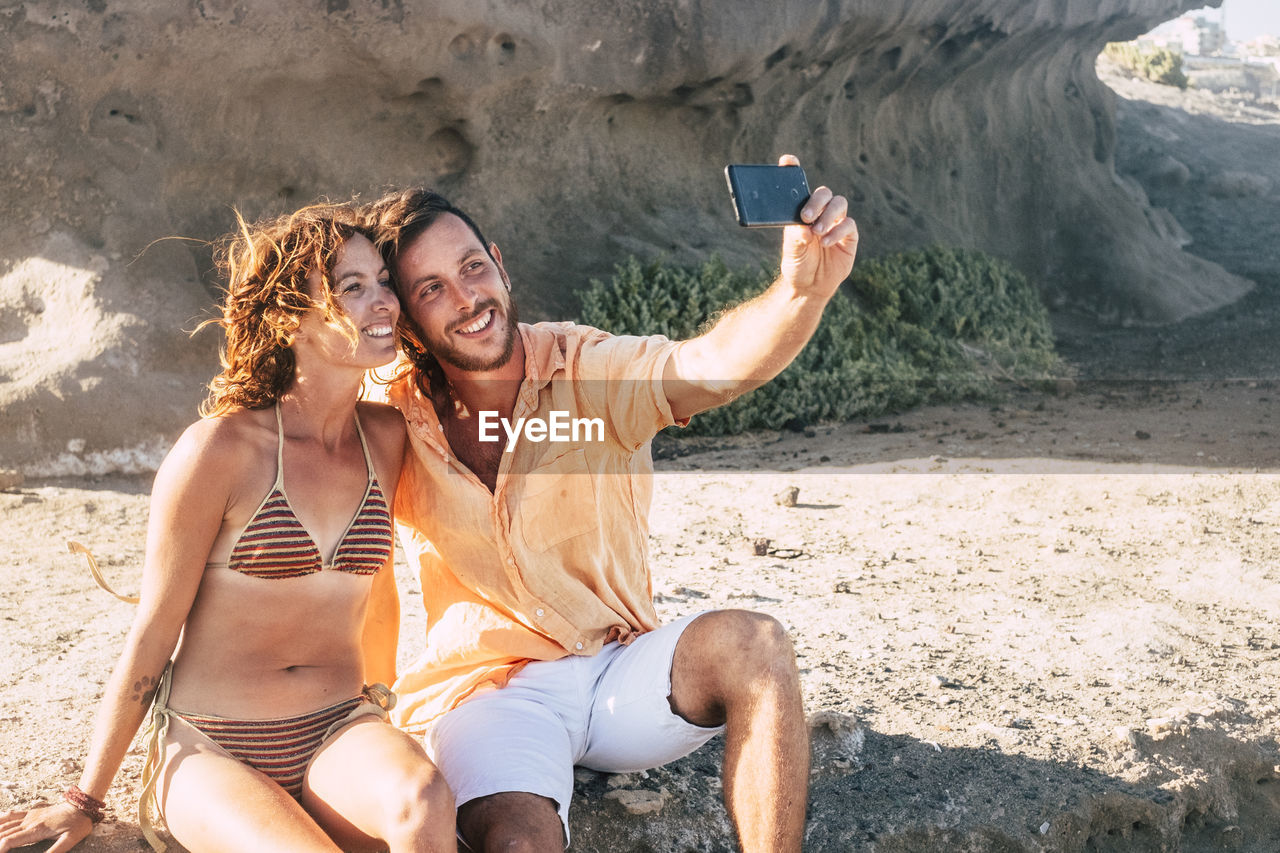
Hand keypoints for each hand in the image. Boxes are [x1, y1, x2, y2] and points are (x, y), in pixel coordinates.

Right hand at [0, 802, 92, 852]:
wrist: (82, 805)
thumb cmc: (78, 824)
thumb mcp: (70, 840)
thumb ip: (55, 851)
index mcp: (36, 830)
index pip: (10, 840)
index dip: (0, 849)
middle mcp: (30, 822)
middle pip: (4, 833)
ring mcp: (30, 816)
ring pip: (6, 824)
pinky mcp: (32, 812)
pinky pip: (12, 815)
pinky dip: (1, 820)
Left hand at [777, 154, 858, 298]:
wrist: (809, 286)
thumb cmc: (797, 264)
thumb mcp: (791, 250)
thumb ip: (795, 236)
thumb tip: (803, 226)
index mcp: (802, 211)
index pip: (798, 186)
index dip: (793, 170)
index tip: (787, 161)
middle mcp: (820, 212)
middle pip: (824, 193)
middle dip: (816, 201)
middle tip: (806, 217)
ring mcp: (835, 222)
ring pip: (839, 203)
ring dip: (828, 215)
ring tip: (816, 233)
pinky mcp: (849, 236)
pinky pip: (848, 225)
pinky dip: (836, 232)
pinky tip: (825, 242)